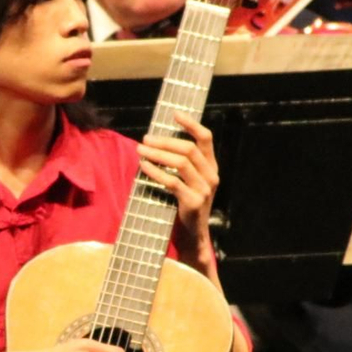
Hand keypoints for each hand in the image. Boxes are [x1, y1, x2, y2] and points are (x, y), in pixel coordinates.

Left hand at [138, 112, 219, 273]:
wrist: (193, 237)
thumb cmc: (184, 206)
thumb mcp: (188, 183)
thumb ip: (181, 165)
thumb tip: (156, 142)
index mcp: (211, 168)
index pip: (206, 138)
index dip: (191, 124)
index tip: (174, 113)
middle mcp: (211, 176)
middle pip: (189, 148)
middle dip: (165, 141)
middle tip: (145, 138)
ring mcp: (204, 190)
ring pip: (181, 162)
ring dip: (158, 153)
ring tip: (140, 150)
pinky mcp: (193, 202)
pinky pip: (172, 181)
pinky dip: (155, 172)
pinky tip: (143, 167)